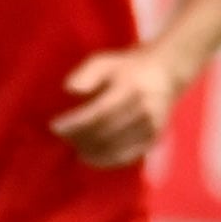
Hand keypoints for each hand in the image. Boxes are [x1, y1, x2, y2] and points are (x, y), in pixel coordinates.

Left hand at [53, 45, 184, 166]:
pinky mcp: (154, 138)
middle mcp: (144, 109)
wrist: (165, 73)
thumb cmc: (127, 68)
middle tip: (63, 138)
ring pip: (116, 148)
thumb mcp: (105, 61)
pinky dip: (107, 160)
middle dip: (80, 138)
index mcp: (131, 88)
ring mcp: (151, 126)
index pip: (99, 112)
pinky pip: (127, 156)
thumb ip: (86, 74)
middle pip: (106, 132)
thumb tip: (69, 90)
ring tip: (75, 147)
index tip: (55, 127)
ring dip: (91, 151)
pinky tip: (91, 157)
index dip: (76, 123)